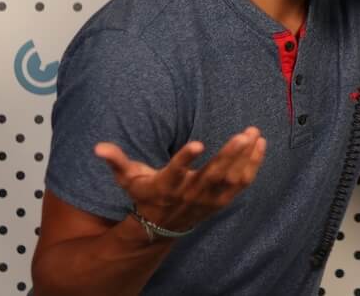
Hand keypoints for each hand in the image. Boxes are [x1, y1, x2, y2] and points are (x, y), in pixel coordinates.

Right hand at [94, 127, 266, 235]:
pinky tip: (260, 145)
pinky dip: (253, 165)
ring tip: (255, 133)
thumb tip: (98, 147)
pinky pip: (242, 183)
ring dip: (245, 156)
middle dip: (229, 154)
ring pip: (231, 178)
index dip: (186, 159)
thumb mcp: (128, 179)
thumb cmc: (146, 195)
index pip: (175, 172)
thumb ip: (116, 161)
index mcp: (166, 186)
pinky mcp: (221, 200)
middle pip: (213, 174)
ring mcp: (208, 198)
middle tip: (244, 133)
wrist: (160, 225)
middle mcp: (189, 193)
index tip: (198, 144)